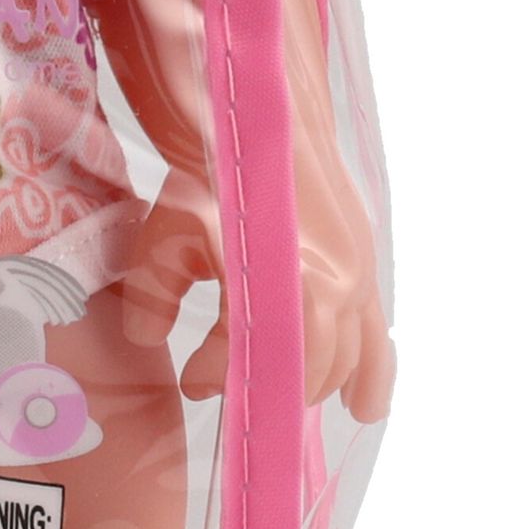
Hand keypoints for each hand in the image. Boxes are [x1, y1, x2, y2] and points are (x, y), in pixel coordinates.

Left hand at [116, 166, 392, 420]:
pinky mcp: (366, 268)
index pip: (249, 359)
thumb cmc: (208, 177)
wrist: (263, 119)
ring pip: (341, 361)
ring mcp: (356, 280)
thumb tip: (149, 340)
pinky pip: (378, 337)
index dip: (217, 374)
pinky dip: (374, 374)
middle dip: (265, 383)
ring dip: (308, 381)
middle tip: (228, 379)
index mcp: (281, 285)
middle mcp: (330, 290)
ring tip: (276, 391)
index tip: (192, 377)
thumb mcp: (166, 236)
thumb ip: (154, 297)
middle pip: (304, 373)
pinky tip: (365, 409)